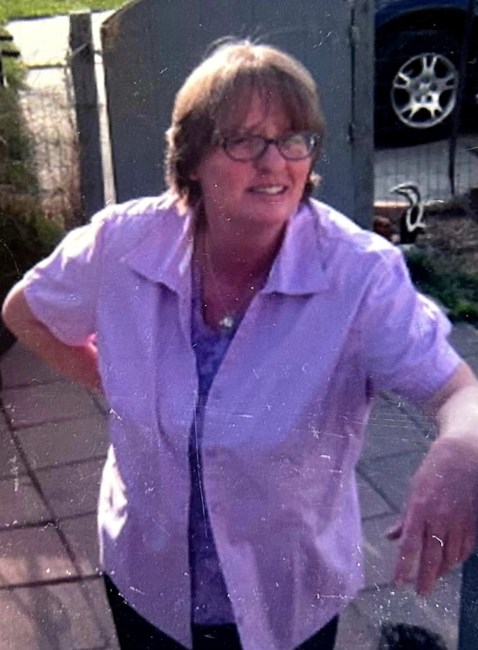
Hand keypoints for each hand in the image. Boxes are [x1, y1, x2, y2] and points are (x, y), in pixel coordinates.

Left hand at [389, 437, 477, 594]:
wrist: (463, 456)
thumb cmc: (433, 472)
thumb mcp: (414, 491)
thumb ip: (405, 519)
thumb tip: (390, 537)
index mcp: (420, 509)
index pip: (410, 545)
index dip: (404, 566)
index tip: (398, 583)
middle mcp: (439, 519)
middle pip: (432, 557)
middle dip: (426, 579)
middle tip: (421, 592)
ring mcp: (458, 522)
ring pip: (451, 557)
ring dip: (442, 570)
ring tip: (433, 576)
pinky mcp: (473, 523)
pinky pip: (465, 549)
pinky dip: (456, 559)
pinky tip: (450, 562)